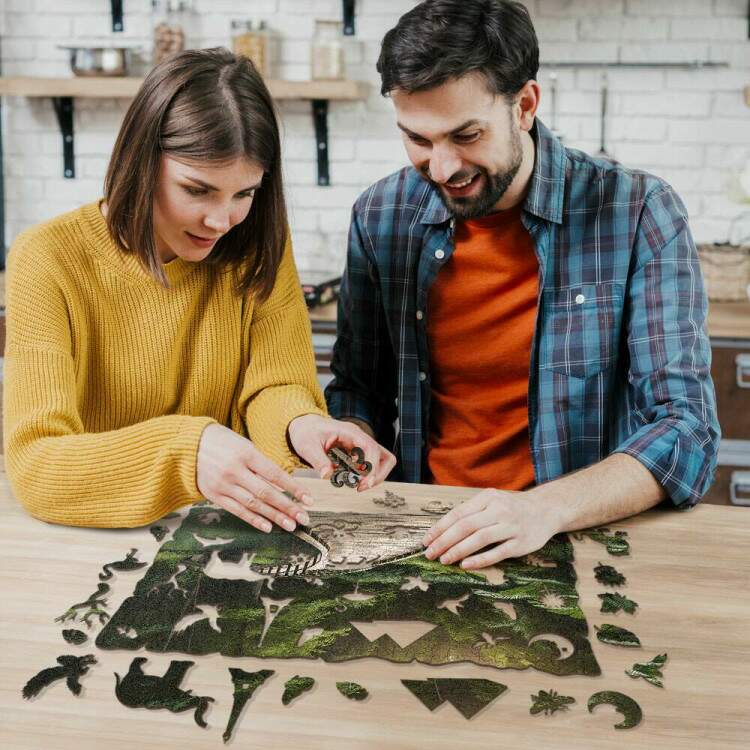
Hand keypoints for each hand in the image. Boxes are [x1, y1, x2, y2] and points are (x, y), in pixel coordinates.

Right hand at [196, 423, 312, 533]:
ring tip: (290, 525)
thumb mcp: (244, 445)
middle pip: (267, 492)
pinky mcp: (214, 495)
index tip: (309, 499)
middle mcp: (235, 470)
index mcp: (246, 453)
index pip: (276, 474)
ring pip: (254, 504)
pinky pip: (237, 510)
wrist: (188, 445)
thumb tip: (282, 485)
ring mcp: (224, 484)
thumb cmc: (222, 442)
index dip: (294, 488)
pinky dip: (253, 519)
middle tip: (304, 518)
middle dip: (288, 507)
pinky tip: (267, 526)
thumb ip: (261, 464)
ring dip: (274, 516)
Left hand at [287, 414, 396, 490]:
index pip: (371, 447)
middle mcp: (359, 438)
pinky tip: (351, 480)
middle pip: (384, 455)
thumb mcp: (308, 446)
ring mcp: (359, 445)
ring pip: (380, 460)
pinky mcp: (357, 452)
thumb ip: (318, 460)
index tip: (364, 483)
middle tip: (362, 487)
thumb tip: (327, 476)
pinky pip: (369, 464)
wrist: (304, 425)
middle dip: (377, 474)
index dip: (371, 466)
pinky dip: (365, 474)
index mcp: (349, 432)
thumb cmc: (306, 432)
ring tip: (358, 486)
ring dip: (373, 475)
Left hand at [422, 488, 558, 568]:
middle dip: (444, 541)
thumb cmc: (511, 508)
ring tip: (444, 560)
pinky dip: (479, 559)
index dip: (440, 528)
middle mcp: (499, 510)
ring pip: (479, 538)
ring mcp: (511, 526)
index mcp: (487, 498)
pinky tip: (465, 565)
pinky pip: (497, 552)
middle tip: (430, 554)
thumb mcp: (491, 501)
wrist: (546, 510)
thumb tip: (442, 529)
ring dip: (458, 550)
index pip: (458, 513)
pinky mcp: (520, 543)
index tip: (426, 540)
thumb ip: (471, 512)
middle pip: (466, 526)